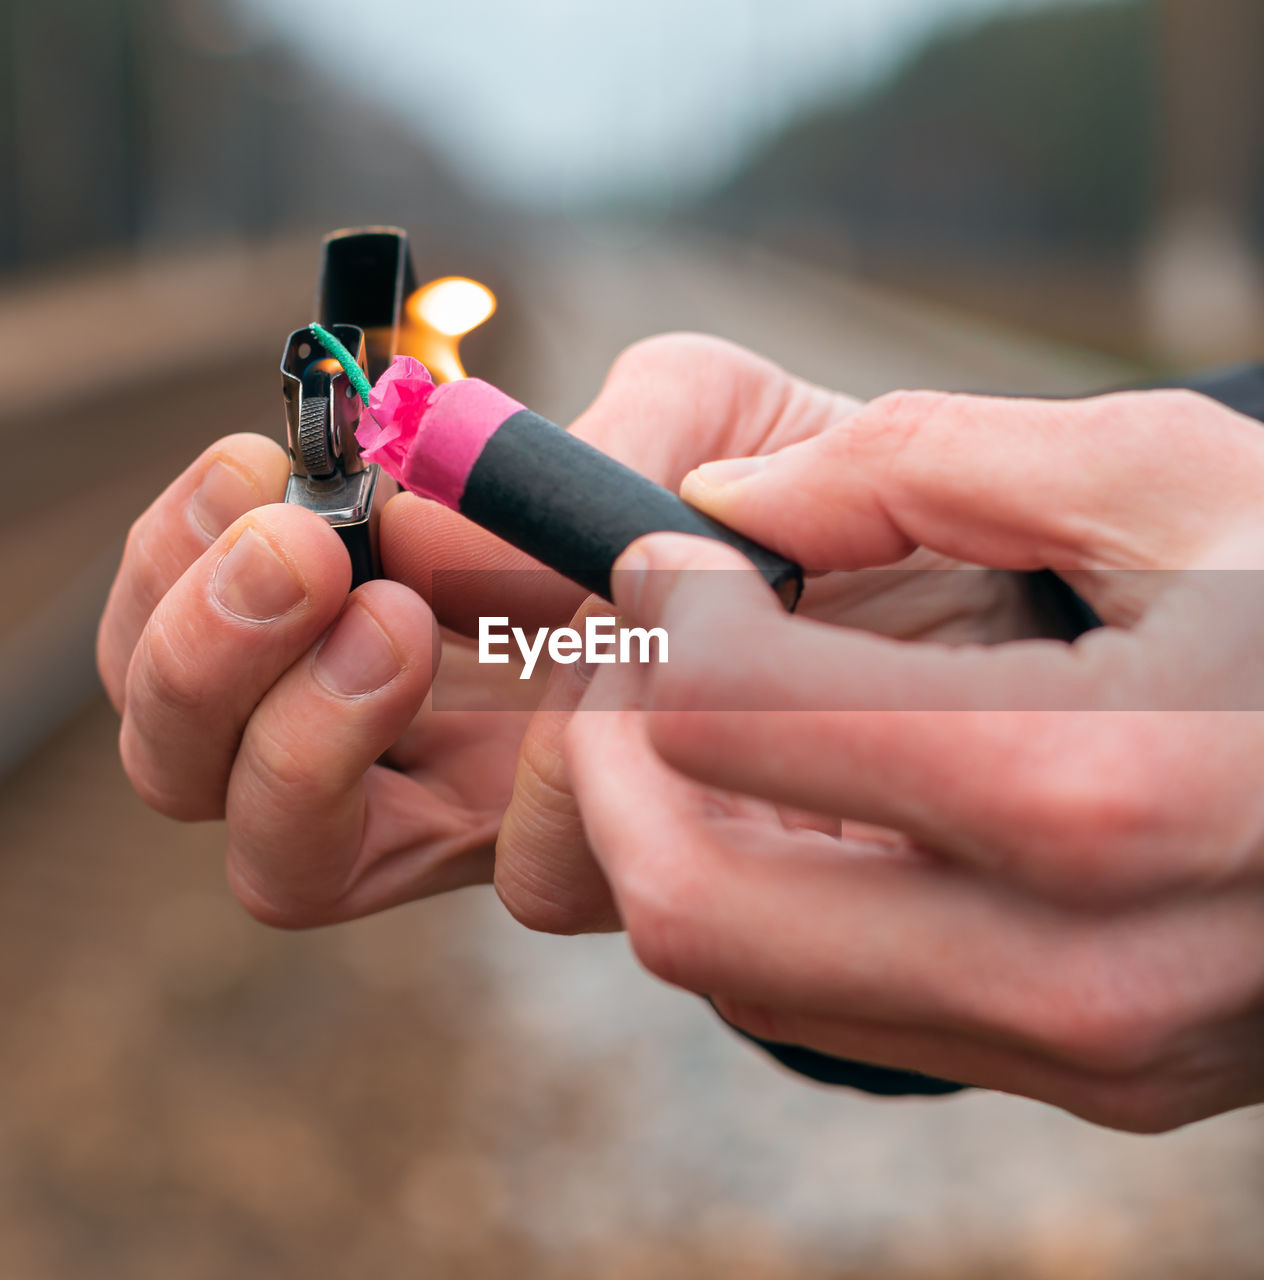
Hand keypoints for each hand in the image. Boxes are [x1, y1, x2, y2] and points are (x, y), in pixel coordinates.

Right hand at [99, 334, 903, 927]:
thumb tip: (427, 518)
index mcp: (411, 602)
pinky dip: (538, 784)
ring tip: (400, 624)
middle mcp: (420, 728)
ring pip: (288, 863)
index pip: (201, 618)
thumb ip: (576, 441)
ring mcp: (495, 819)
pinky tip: (608, 700)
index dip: (182, 559)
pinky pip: (515, 874)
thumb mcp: (703, 410)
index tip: (268, 474)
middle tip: (300, 560)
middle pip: (190, 761)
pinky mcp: (607, 879)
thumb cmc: (806, 493)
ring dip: (307, 741)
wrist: (968, 608)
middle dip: (195, 660)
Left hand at [560, 388, 1263, 1130]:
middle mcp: (1075, 965)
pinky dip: (760, 891)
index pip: (735, 718)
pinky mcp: (1078, 1077)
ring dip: (667, 833)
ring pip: (733, 968)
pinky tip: (805, 792)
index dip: (657, 618)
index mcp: (1098, 785)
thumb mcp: (1171, 481)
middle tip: (627, 657)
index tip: (663, 559)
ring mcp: (1074, 1048)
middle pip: (686, 897)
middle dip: (604, 762)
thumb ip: (923, 460)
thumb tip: (726, 495)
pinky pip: (824, 998)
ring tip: (706, 713)